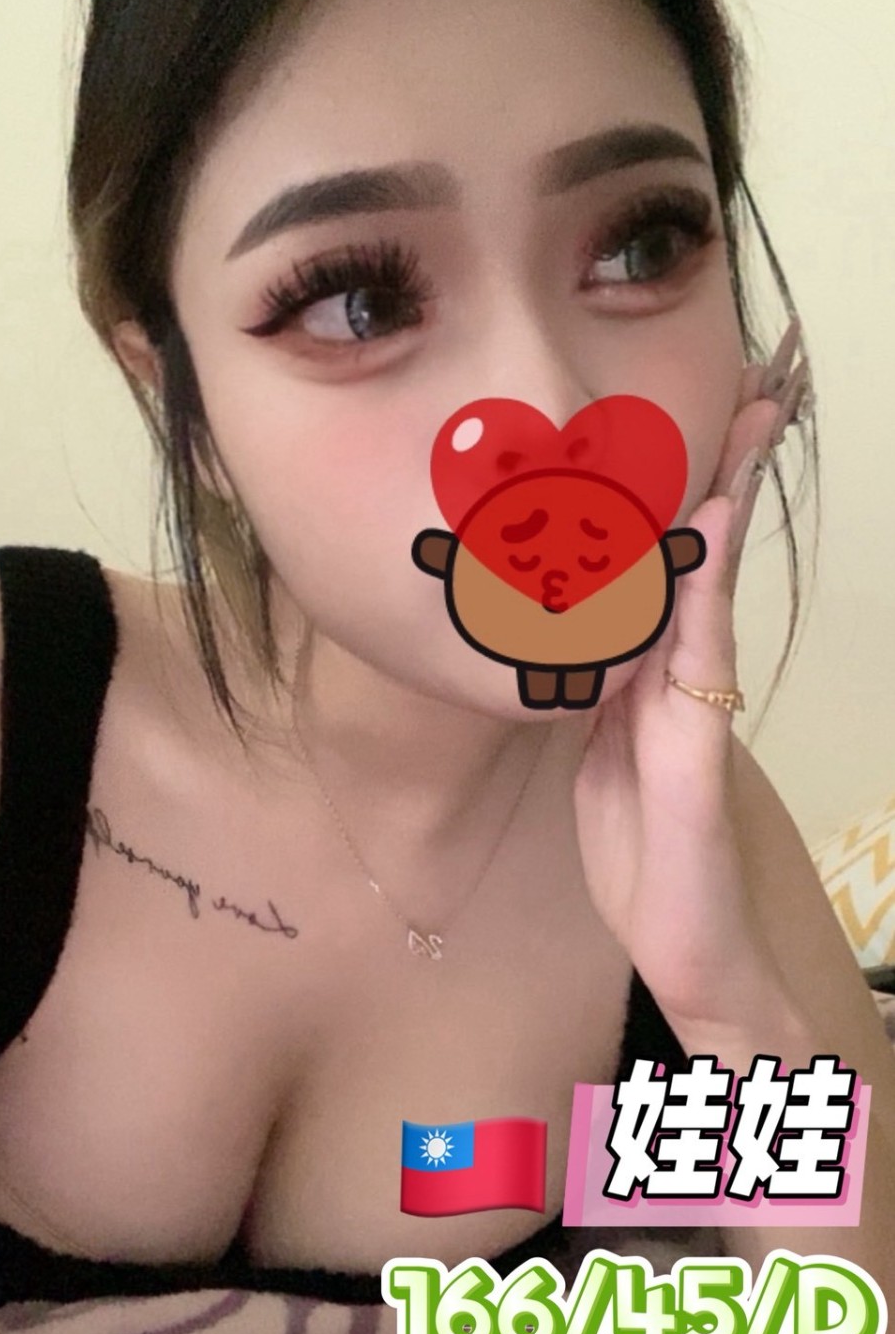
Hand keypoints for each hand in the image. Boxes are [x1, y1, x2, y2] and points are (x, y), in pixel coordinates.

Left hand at [572, 319, 812, 1036]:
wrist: (691, 946)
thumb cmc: (648, 853)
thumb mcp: (603, 758)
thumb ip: (599, 694)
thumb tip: (579, 639)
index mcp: (655, 677)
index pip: (675, 568)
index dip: (689, 494)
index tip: (707, 420)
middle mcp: (684, 678)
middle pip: (707, 558)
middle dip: (727, 473)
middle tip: (753, 387)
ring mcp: (697, 709)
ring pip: (712, 589)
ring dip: (727, 505)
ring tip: (746, 425)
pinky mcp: (696, 753)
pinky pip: (699, 659)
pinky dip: (704, 592)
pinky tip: (712, 537)